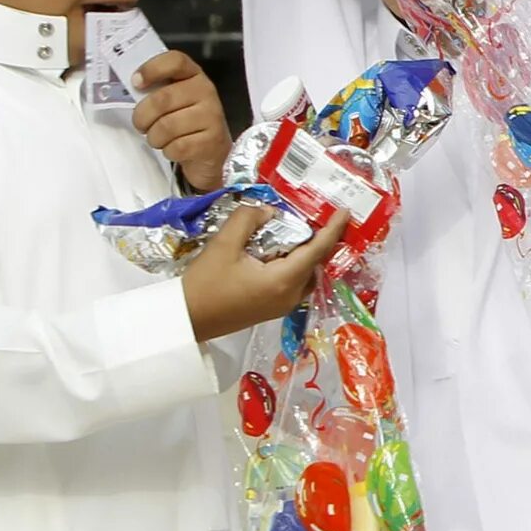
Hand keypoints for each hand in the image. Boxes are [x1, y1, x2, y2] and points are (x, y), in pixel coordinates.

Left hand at [132, 51, 232, 186]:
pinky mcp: (213, 140)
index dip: (152, 69)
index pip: (175, 61)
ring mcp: (212, 116)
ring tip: (158, 138)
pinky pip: (178, 147)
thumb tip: (132, 86)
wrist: (211, 150)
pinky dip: (168, 151)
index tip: (136, 82)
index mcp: (194, 75)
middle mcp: (206, 91)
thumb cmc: (184, 120)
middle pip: (162, 99)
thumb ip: (156, 89)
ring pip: (166, 127)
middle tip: (141, 124)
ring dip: (154, 137)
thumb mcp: (173, 99)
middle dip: (142, 117)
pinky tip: (174, 148)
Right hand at [183, 205, 347, 343]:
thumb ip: (249, 220)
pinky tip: (279, 250)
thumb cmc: (204, 284)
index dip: (333, 229)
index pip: (318, 250)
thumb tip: (269, 213)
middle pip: (315, 263)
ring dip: (306, 253)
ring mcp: (282, 306)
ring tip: (298, 230)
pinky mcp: (271, 309)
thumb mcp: (223, 244)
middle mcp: (290, 296)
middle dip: (319, 239)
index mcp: (284, 280)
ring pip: (306, 274)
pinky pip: (294, 282)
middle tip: (318, 215)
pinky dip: (294, 264)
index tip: (345, 211)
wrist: (185, 319)